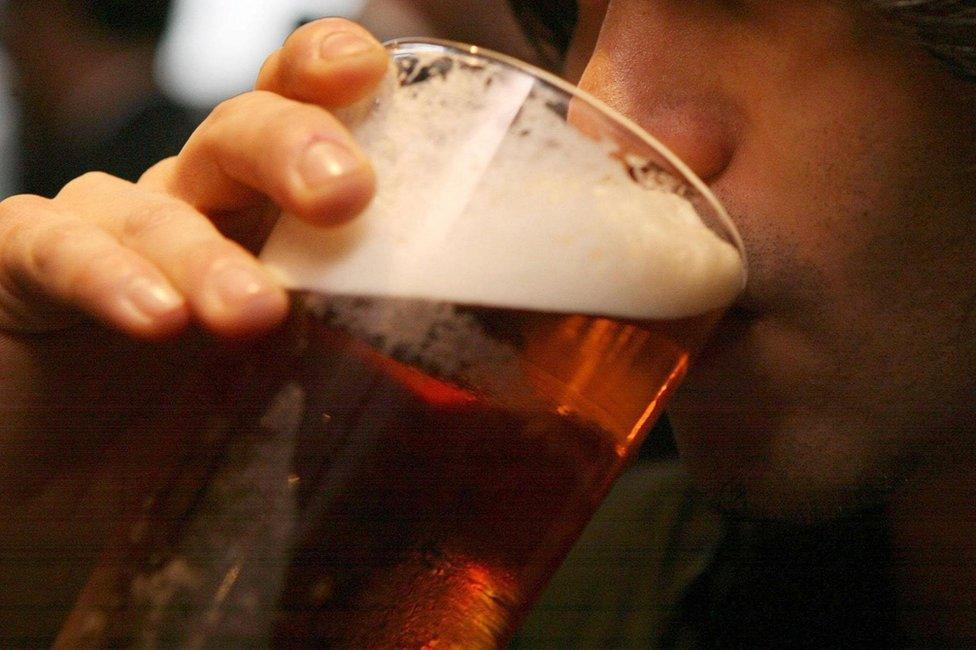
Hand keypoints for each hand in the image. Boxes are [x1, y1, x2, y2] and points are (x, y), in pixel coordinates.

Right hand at [0, 19, 389, 637]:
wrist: (50, 459)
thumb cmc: (185, 416)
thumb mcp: (295, 383)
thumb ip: (375, 362)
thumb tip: (505, 375)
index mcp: (263, 215)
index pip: (299, 116)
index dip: (329, 79)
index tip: (371, 71)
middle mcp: (191, 202)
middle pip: (238, 133)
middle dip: (293, 146)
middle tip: (345, 195)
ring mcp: (103, 225)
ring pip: (157, 202)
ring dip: (208, 253)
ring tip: (254, 313)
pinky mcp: (18, 264)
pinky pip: (55, 248)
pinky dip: (105, 278)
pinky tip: (153, 319)